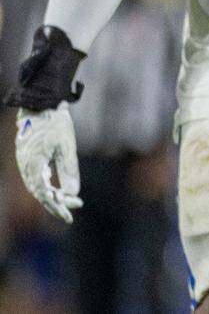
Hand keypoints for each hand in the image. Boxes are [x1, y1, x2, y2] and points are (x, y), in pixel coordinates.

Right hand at [15, 105, 82, 222]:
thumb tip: (73, 193)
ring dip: (51, 194)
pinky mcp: (27, 157)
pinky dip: (45, 185)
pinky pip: (35, 177)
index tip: (70, 216)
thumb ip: (69, 169)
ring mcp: (24, 163)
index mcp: (33, 168)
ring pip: (37, 186)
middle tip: (74, 208)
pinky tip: (54, 187)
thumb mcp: (66, 145)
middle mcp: (25, 168)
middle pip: (41, 193)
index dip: (58, 208)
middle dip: (57, 203)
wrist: (40, 101)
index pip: (45, 196)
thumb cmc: (54, 122)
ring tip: (67, 201)